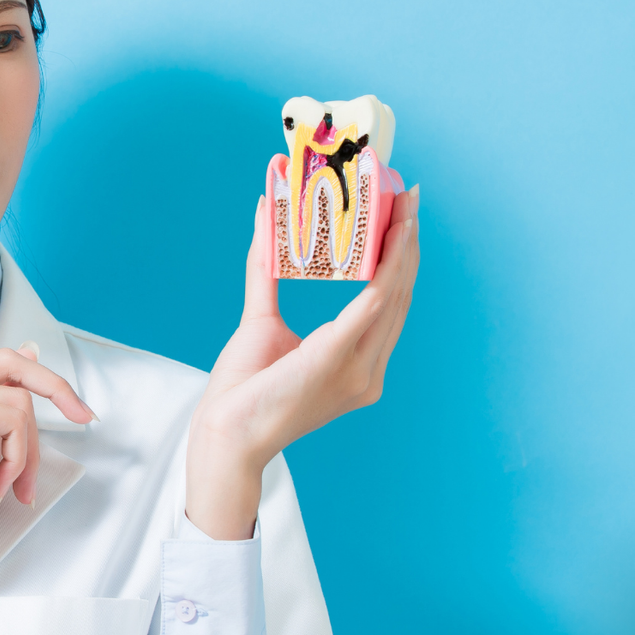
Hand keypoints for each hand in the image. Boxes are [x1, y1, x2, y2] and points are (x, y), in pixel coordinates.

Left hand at [183, 186, 421, 539]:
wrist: (225, 437)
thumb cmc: (244, 389)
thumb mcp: (261, 321)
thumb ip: (266, 269)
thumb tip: (266, 217)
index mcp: (358, 366)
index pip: (390, 304)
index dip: (400, 259)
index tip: (402, 215)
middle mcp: (367, 372)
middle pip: (399, 297)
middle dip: (408, 244)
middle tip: (408, 197)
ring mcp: (356, 372)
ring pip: (392, 298)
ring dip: (402, 249)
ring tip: (402, 209)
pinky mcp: (333, 363)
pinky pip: (368, 311)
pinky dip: (381, 274)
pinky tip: (388, 243)